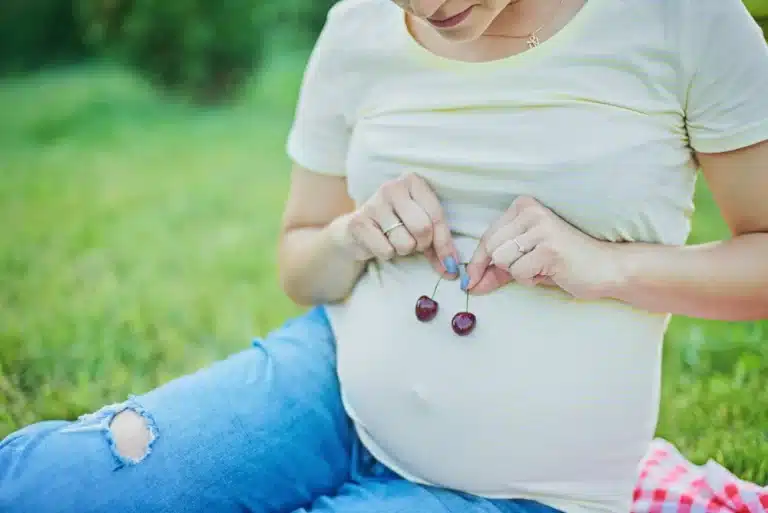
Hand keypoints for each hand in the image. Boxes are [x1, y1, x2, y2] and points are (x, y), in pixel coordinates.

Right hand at [336, 172, 459, 277]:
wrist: (358, 231)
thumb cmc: (397, 226)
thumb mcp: (421, 228)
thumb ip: (438, 244)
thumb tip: (451, 268)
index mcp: (413, 181)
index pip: (437, 216)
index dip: (445, 243)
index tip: (450, 264)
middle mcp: (393, 187)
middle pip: (422, 228)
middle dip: (422, 245)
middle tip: (415, 244)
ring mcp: (374, 203)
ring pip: (404, 242)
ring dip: (403, 250)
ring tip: (394, 240)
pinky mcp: (358, 222)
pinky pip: (386, 250)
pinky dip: (387, 254)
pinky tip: (380, 243)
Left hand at [465, 196, 621, 297]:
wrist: (605, 268)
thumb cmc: (563, 263)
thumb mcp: (524, 262)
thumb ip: (496, 270)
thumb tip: (468, 283)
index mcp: (523, 206)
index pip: (487, 237)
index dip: (478, 262)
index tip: (470, 280)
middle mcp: (531, 211)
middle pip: (491, 249)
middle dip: (505, 267)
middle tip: (530, 267)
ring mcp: (541, 228)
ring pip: (503, 260)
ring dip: (520, 273)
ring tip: (543, 267)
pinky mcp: (549, 247)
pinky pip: (519, 272)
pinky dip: (531, 280)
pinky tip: (551, 271)